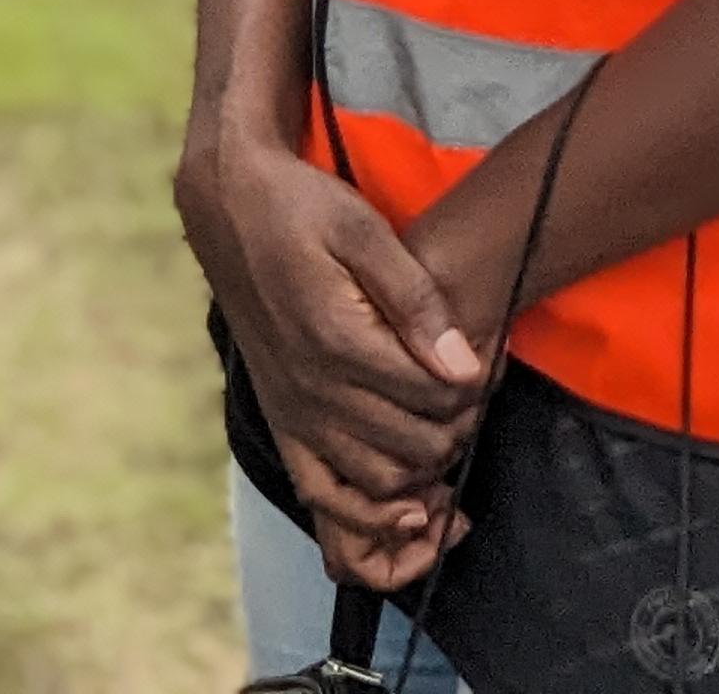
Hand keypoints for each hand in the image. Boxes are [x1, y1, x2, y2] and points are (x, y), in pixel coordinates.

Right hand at [179, 134, 487, 576]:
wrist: (228, 206)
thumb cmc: (301, 208)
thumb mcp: (363, 229)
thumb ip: (417, 300)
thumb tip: (463, 367)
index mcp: (337, 338)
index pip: (434, 396)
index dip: (476, 385)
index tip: (490, 357)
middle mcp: (312, 388)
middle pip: (415, 445)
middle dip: (458, 427)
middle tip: (473, 392)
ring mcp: (292, 410)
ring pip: (378, 480)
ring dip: (423, 470)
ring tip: (447, 431)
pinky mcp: (280, 419)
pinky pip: (321, 492)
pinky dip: (365, 512)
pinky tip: (402, 500)